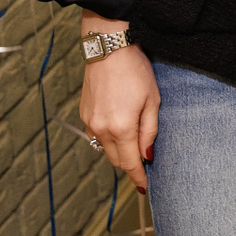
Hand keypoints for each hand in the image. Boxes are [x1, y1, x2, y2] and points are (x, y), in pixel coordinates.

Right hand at [79, 12, 158, 193]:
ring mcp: (89, 122)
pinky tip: (119, 131)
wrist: (108, 48)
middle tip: (143, 168)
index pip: (129, 163)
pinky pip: (96, 135)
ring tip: (133, 150)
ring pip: (105, 149)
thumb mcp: (152, 100)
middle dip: (129, 166)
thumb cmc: (135, 71)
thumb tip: (148, 155)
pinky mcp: (84, 113)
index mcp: (121, 128)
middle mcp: (101, 129)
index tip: (145, 187)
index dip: (138, 177)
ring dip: (118, 153)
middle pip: (116, 160)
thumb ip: (149, 131)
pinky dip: (108, 139)